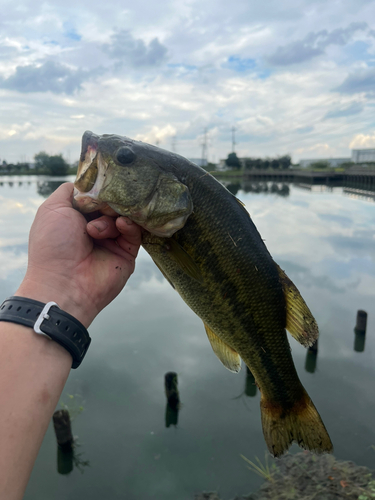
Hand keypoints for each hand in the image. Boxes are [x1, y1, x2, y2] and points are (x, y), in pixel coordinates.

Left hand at [16, 182, 141, 326]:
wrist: (64, 283)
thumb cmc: (53, 245)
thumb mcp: (53, 208)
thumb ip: (71, 190)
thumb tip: (89, 182)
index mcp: (77, 217)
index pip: (96, 195)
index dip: (100, 188)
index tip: (105, 182)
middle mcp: (95, 228)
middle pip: (113, 203)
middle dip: (110, 201)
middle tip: (105, 203)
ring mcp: (112, 240)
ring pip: (124, 215)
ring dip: (112, 217)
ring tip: (96, 229)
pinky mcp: (127, 253)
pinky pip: (134, 232)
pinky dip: (128, 225)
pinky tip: (120, 225)